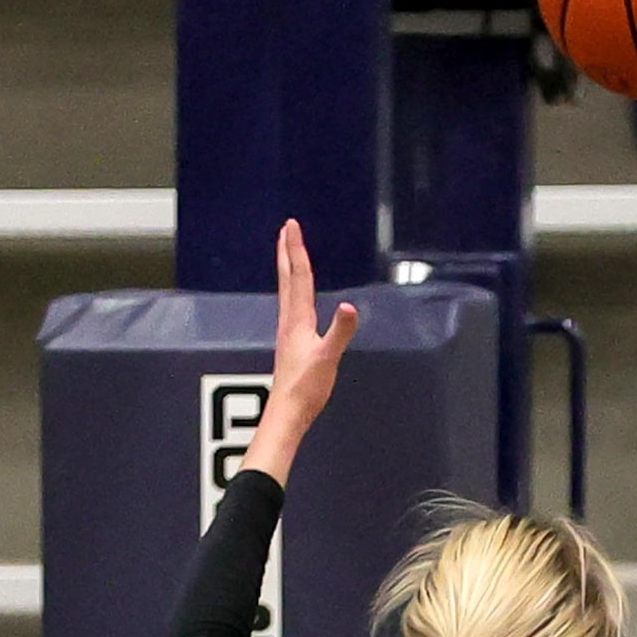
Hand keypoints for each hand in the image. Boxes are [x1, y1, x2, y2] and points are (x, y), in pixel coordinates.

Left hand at [241, 219, 358, 483]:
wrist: (287, 411)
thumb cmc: (306, 387)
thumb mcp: (328, 358)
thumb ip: (340, 332)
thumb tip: (349, 306)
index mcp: (298, 319)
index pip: (299, 277)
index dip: (297, 250)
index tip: (292, 225)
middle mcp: (289, 320)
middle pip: (288, 278)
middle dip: (287, 251)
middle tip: (286, 228)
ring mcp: (288, 330)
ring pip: (287, 290)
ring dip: (288, 268)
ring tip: (288, 253)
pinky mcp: (291, 341)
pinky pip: (291, 305)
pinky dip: (292, 289)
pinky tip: (295, 297)